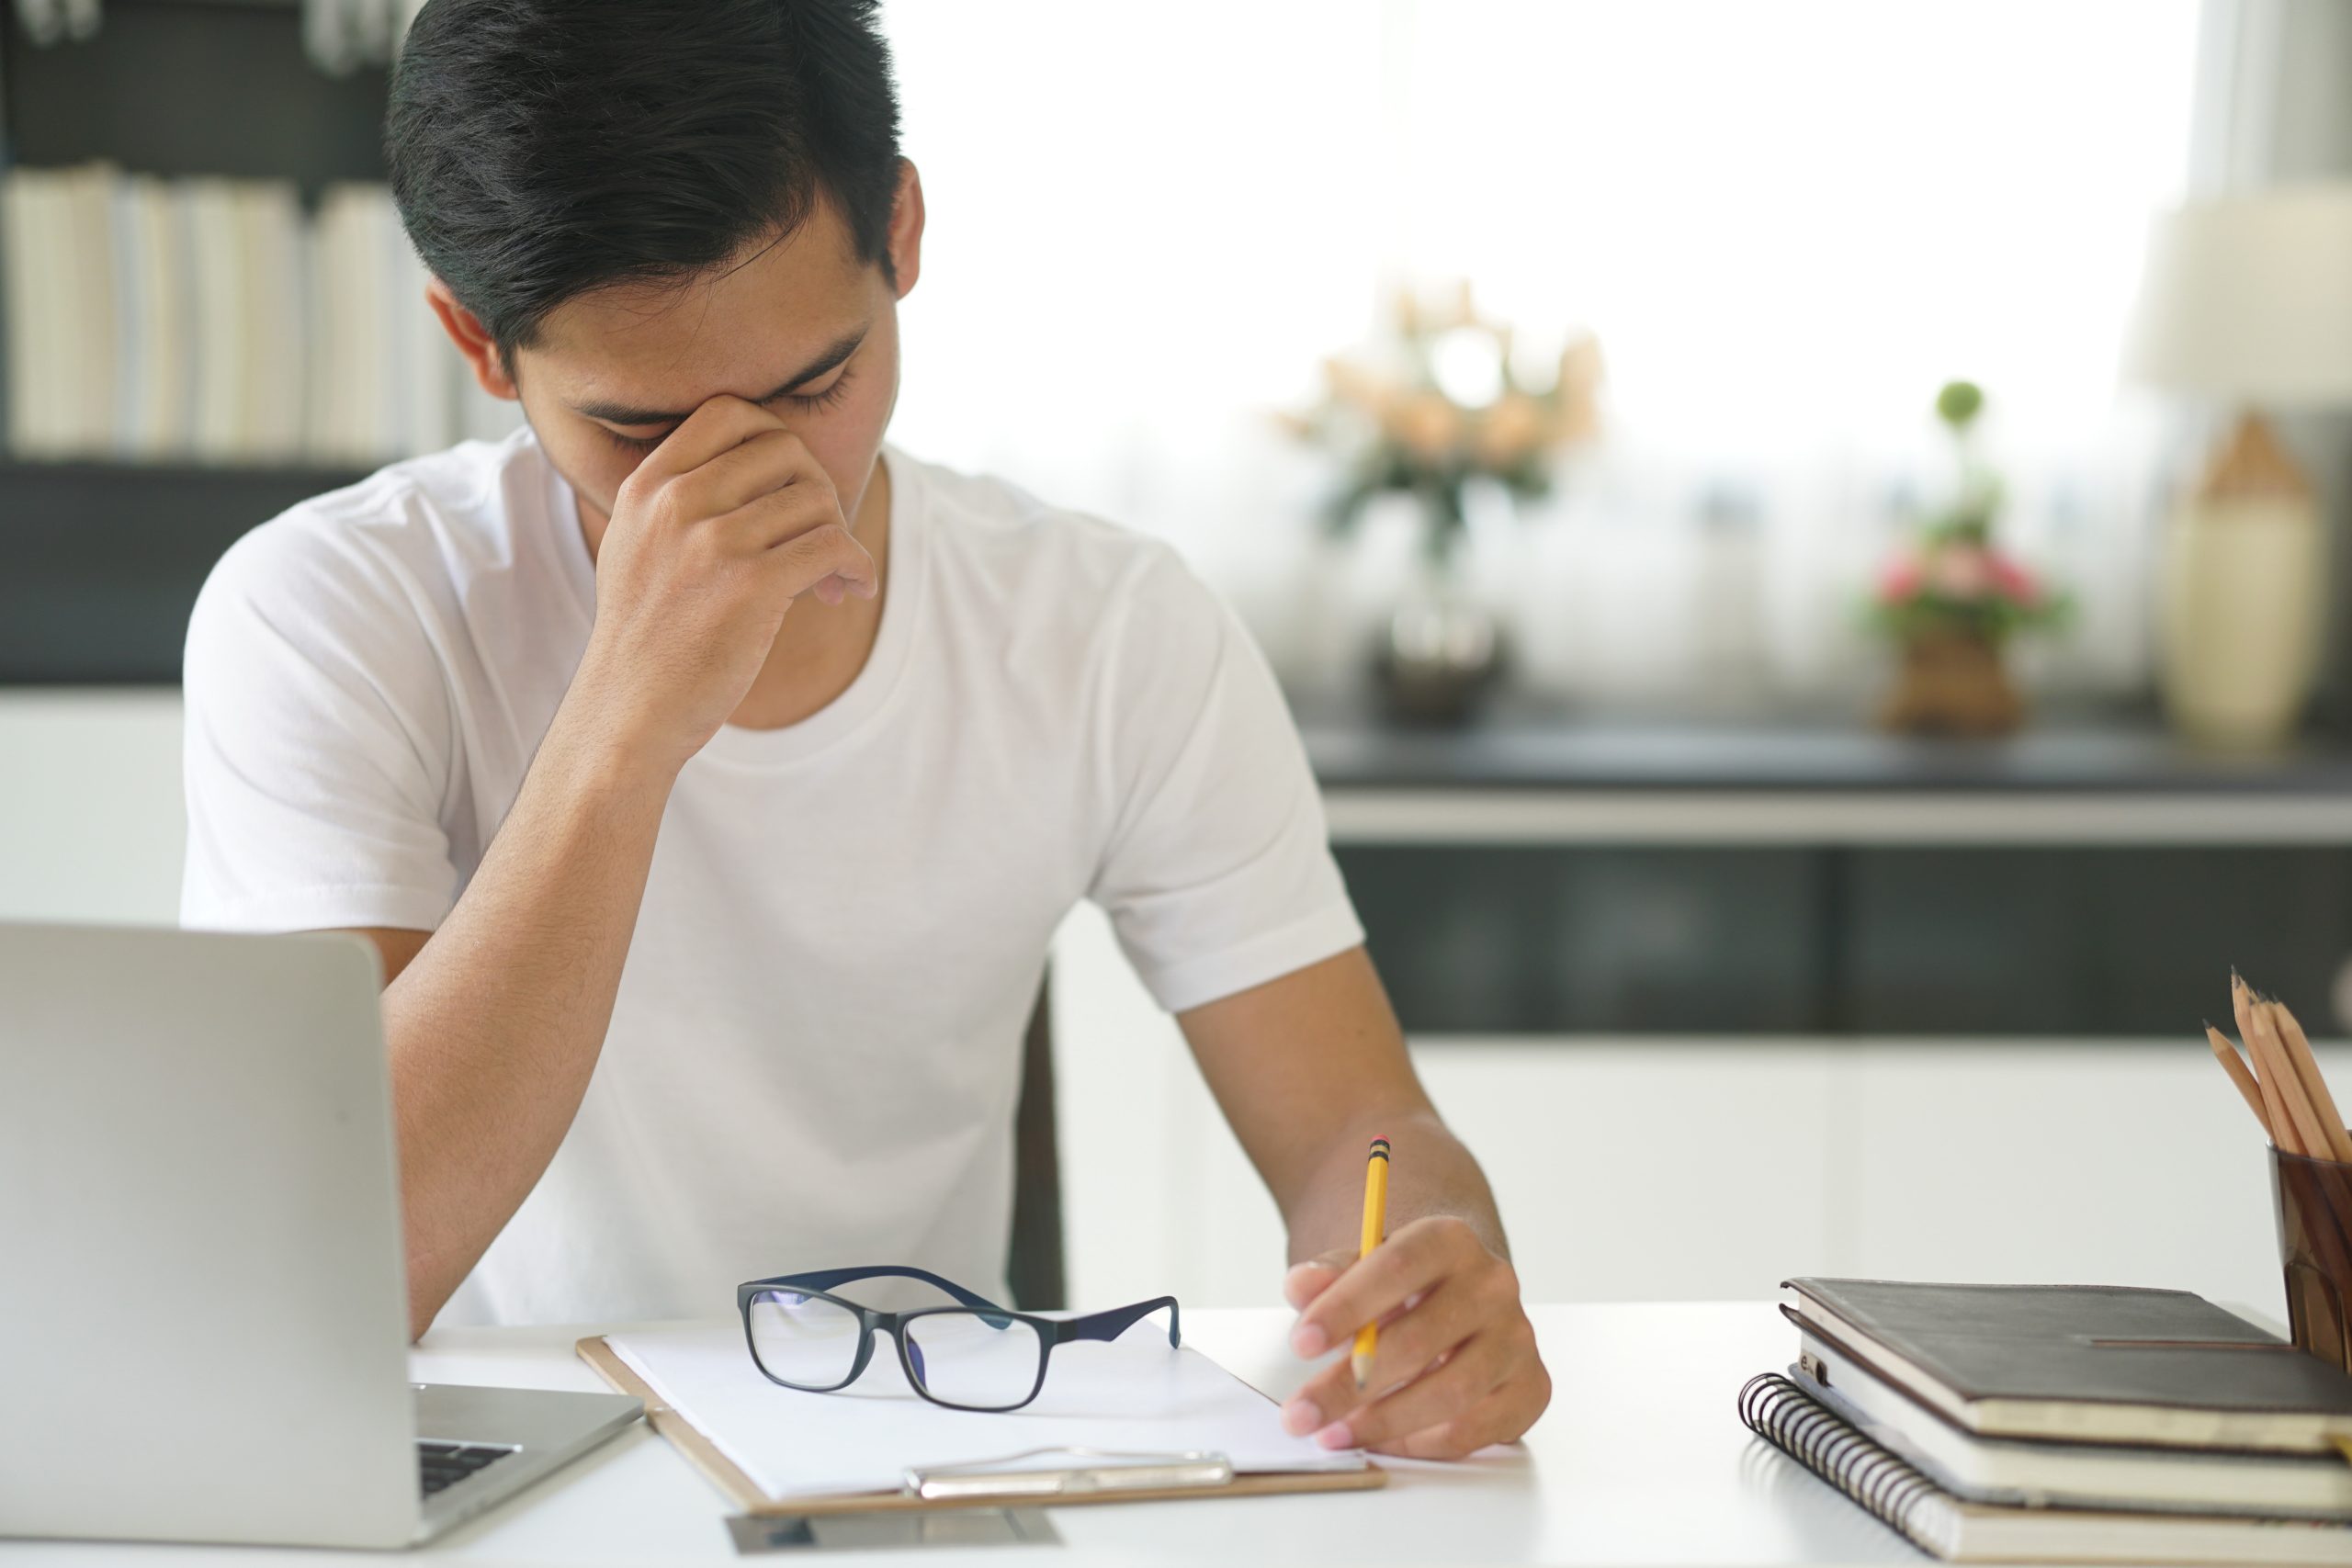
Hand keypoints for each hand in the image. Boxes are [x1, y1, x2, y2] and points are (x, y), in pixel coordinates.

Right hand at [566, 396, 877, 766]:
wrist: (630, 710)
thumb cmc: (647, 635)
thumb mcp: (637, 545)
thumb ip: (682, 499)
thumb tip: (778, 471)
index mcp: (649, 486)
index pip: (729, 413)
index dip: (775, 437)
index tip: (790, 482)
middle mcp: (677, 503)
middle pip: (784, 452)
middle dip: (817, 490)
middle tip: (820, 536)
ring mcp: (713, 542)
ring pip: (815, 501)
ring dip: (839, 536)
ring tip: (832, 577)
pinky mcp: (750, 585)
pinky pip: (833, 547)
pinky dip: (857, 566)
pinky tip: (852, 589)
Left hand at [1278, 1215, 1549, 1458]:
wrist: (1456, 1295)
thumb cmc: (1402, 1285)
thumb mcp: (1362, 1267)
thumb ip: (1330, 1275)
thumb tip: (1301, 1286)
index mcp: (1450, 1240)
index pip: (1398, 1268)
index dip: (1347, 1307)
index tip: (1301, 1344)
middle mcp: (1494, 1285)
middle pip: (1419, 1340)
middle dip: (1349, 1385)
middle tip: (1300, 1413)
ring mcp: (1517, 1338)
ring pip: (1450, 1392)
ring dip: (1383, 1422)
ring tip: (1334, 1433)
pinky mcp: (1530, 1387)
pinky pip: (1476, 1428)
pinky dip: (1424, 1442)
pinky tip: (1384, 1441)